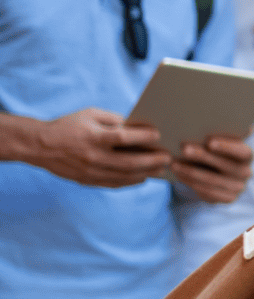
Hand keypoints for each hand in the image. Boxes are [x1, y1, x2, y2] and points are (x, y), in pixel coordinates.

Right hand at [30, 107, 169, 186]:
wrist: (39, 146)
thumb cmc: (69, 125)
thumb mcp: (91, 115)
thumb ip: (115, 120)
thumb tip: (139, 126)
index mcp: (93, 137)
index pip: (123, 138)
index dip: (142, 136)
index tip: (159, 134)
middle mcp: (92, 157)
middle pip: (128, 162)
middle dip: (151, 161)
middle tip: (168, 158)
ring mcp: (89, 172)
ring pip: (123, 176)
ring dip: (145, 174)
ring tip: (162, 170)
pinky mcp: (86, 181)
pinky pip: (113, 184)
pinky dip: (130, 182)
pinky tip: (143, 178)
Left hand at [170, 136, 252, 203]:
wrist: (221, 173)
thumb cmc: (219, 150)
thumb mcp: (224, 141)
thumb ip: (226, 132)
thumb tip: (232, 121)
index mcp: (248, 155)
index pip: (241, 151)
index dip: (226, 147)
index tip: (209, 142)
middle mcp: (246, 172)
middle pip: (223, 166)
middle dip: (202, 157)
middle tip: (184, 149)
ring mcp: (237, 187)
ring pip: (211, 180)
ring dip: (190, 172)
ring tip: (174, 163)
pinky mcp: (228, 199)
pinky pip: (207, 192)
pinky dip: (191, 183)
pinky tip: (179, 175)